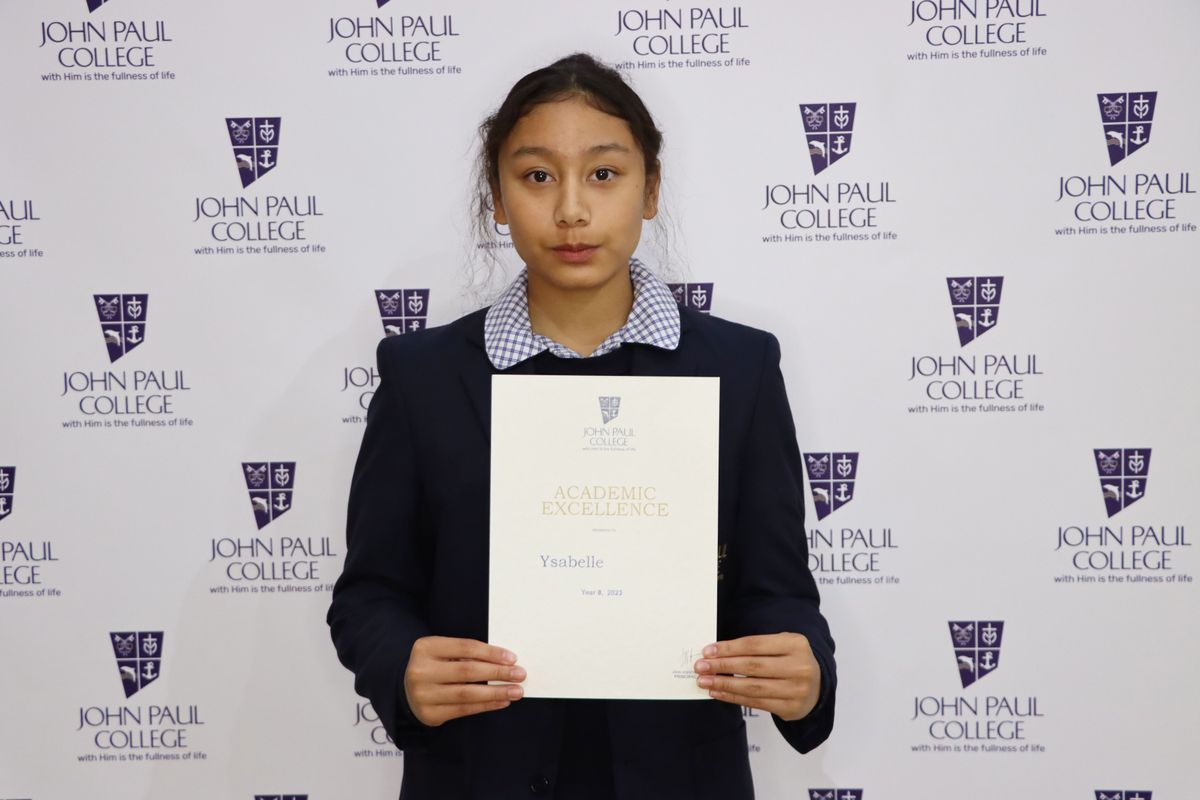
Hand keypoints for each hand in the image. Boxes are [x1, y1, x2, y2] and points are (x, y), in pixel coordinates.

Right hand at [403, 636, 524, 726]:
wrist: (406, 690)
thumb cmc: (434, 666)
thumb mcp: (443, 652)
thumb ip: (465, 654)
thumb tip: (504, 661)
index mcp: (425, 647)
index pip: (465, 647)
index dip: (491, 653)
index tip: (512, 658)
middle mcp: (421, 671)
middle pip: (467, 671)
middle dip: (498, 673)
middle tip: (520, 674)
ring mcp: (423, 694)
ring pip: (467, 693)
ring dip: (496, 692)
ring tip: (516, 691)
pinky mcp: (430, 714)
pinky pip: (464, 709)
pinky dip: (486, 705)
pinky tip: (501, 702)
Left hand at [694, 632, 819, 720]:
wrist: (817, 686)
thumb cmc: (791, 660)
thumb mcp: (781, 645)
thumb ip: (755, 647)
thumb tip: (716, 653)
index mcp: (796, 644)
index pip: (755, 645)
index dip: (729, 648)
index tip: (707, 651)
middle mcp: (799, 667)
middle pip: (752, 666)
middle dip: (722, 666)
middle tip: (701, 667)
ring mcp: (797, 690)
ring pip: (752, 687)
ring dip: (724, 684)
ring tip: (705, 681)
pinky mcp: (791, 708)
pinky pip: (756, 703)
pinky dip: (733, 698)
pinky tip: (718, 692)